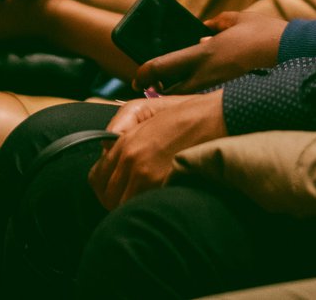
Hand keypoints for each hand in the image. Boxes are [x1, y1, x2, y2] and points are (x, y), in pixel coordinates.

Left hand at [88, 91, 225, 208]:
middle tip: (130, 192)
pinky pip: (147, 208)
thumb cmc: (185, 112)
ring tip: (144, 196)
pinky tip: (157, 198)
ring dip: (131, 204)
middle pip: (109, 198)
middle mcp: (133, 163)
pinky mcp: (168, 189)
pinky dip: (149, 206)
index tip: (115, 183)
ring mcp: (150, 179)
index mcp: (125, 144)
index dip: (104, 183)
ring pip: (124, 207)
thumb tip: (104, 148)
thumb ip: (118, 125)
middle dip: (116, 197)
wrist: (219, 118)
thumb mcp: (145, 108)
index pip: (97, 178)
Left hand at [134, 11, 286, 92]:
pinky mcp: (233, 99)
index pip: (162, 67)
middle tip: (157, 89)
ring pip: (189, 100)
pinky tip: (209, 97)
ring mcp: (220, 90)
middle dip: (160, 92)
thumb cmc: (267, 34)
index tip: (137, 77)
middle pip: (171, 92)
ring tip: (182, 92)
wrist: (295, 55)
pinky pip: (210, 102)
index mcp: (204, 53)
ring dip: (182, 98)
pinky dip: (204, 100)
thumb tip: (204, 29)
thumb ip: (217, 23)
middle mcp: (207, 75)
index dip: (144, 73)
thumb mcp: (238, 19)